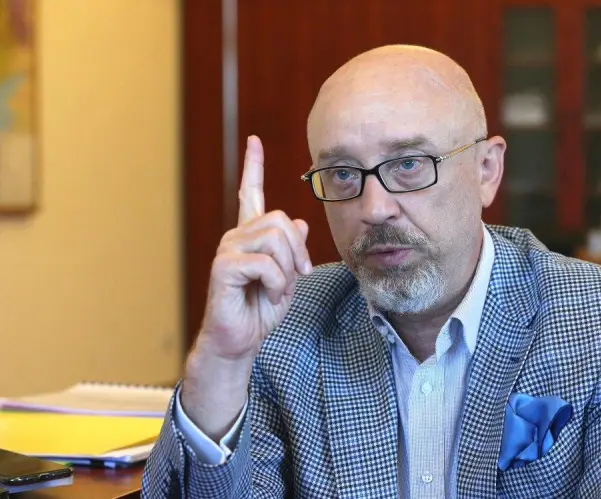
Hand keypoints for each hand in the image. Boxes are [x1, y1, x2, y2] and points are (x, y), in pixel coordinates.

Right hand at [181, 135, 311, 439]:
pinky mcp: (223, 267)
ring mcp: (228, 249)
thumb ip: (293, 251)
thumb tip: (301, 223)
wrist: (241, 340)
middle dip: (298, 250)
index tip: (254, 141)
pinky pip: (265, 262)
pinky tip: (268, 294)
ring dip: (287, 268)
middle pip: (280, 219)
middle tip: (297, 275)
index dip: (253, 166)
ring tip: (278, 287)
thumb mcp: (288, 278)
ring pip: (275, 237)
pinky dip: (277, 282)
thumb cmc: (260, 310)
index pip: (249, 193)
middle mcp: (236, 236)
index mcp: (251, 236)